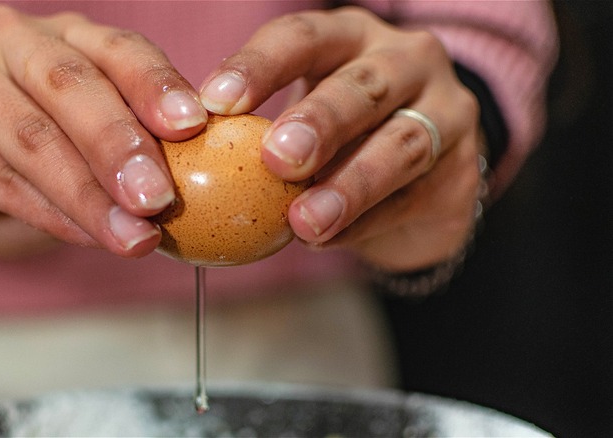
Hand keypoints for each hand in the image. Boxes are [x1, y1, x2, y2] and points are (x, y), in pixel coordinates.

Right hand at [0, 5, 207, 257]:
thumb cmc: (24, 166)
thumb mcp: (87, 154)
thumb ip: (131, 159)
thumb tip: (187, 195)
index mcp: (64, 37)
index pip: (119, 49)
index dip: (157, 85)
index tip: (193, 125)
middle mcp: (10, 44)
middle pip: (72, 85)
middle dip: (121, 146)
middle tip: (158, 198)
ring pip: (35, 138)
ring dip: (89, 194)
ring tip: (131, 236)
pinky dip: (48, 213)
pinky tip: (84, 235)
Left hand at [199, 7, 482, 271]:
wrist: (428, 166)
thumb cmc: (344, 133)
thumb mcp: (305, 112)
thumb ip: (260, 132)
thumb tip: (187, 165)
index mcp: (351, 38)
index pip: (304, 37)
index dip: (260, 66)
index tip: (215, 102)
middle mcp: (406, 62)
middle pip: (364, 87)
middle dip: (319, 122)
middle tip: (276, 158)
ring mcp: (446, 113)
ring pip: (401, 145)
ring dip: (350, 185)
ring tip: (305, 221)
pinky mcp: (464, 170)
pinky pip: (413, 199)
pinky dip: (366, 223)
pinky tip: (328, 240)